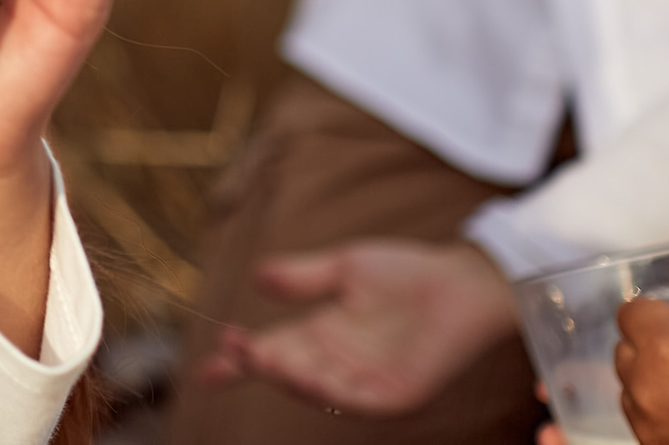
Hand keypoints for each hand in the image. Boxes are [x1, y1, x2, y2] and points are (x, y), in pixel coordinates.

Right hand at [200, 238, 516, 413]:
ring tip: (260, 357)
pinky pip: (355, 400)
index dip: (239, 360)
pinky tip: (304, 376)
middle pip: (287, 371)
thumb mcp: (344, 268)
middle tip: (234, 346)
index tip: (205, 369)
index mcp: (323, 335)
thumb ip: (302, 277)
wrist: (463, 280)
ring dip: (287, 377)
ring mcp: (368, 381)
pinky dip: (327, 392)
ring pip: (316, 388)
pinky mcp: (397, 394)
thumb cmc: (409, 271)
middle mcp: (340, 363)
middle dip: (257, 365)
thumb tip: (256, 278)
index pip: (272, 351)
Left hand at [613, 290, 668, 443]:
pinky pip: (645, 416)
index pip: (631, 312)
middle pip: (627, 349)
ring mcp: (649, 424)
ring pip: (632, 385)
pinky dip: (663, 409)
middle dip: (654, 344)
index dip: (660, 312)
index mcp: (664, 349)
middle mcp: (645, 387)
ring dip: (655, 378)